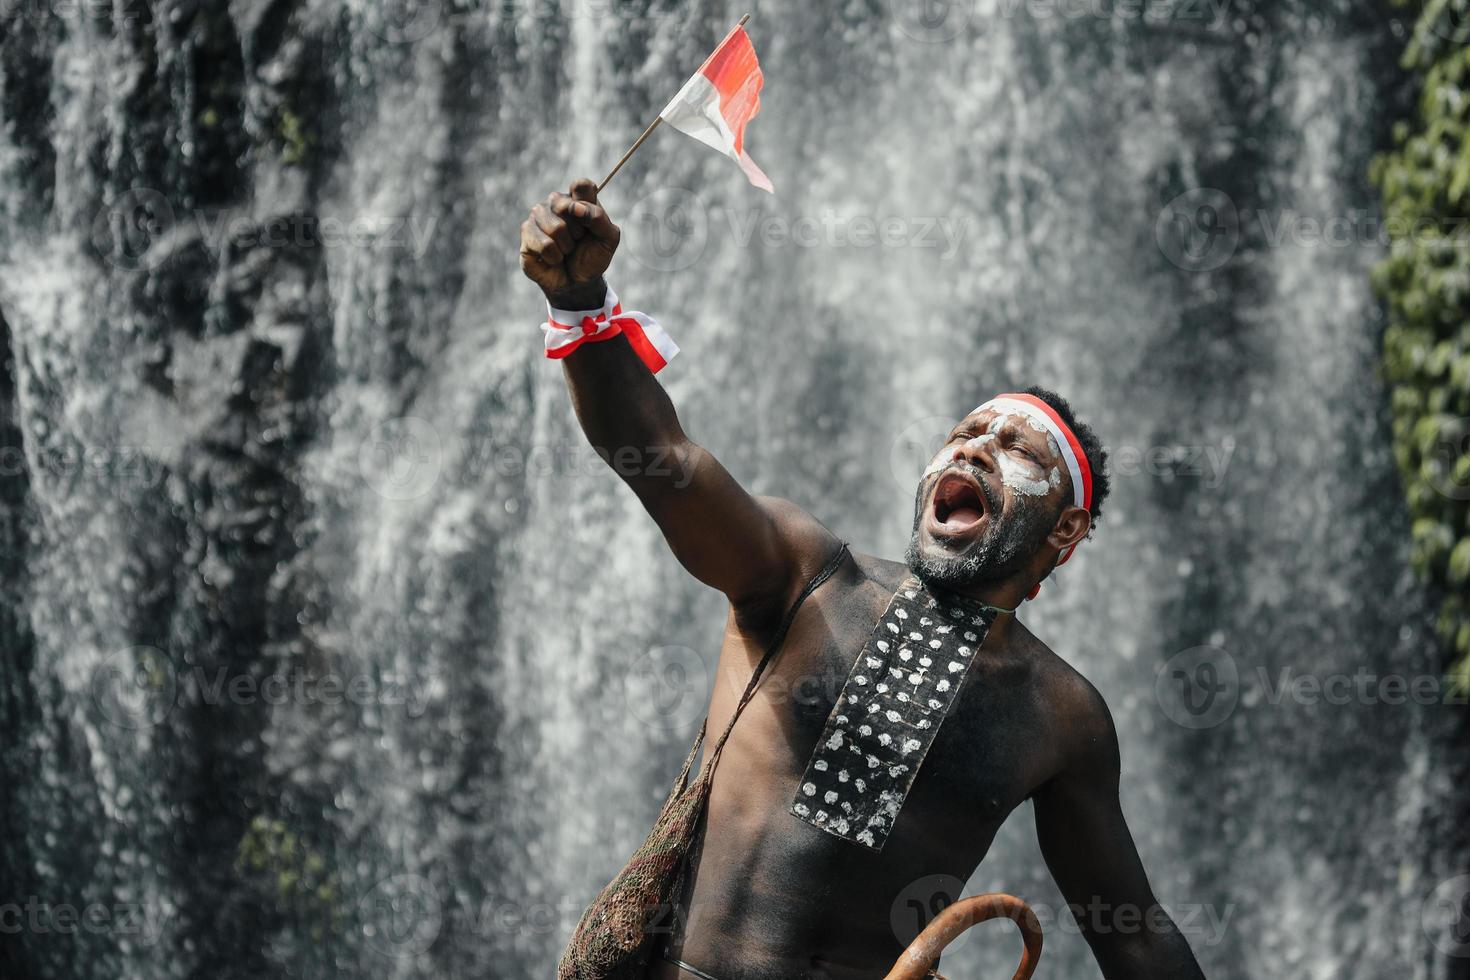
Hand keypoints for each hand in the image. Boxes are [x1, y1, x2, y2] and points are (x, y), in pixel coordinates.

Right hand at [519, 178, 619, 309]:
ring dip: (566, 246)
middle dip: (578, 232)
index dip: (587, 203)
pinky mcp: (526, 232)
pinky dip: (555, 257)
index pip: (582, 185)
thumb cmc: (592, 257)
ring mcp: (538, 215)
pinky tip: (554, 258)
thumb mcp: (608, 240)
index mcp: (578, 198)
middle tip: (578, 240)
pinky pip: (544, 244)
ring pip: (555, 227)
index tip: (589, 221)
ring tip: (566, 250)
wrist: (577, 282)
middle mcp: (556, 201)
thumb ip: (599, 218)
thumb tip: (576, 208)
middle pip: (567, 207)